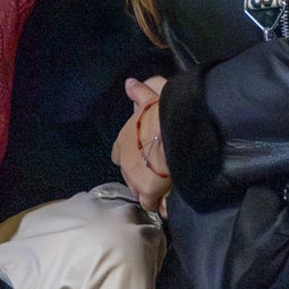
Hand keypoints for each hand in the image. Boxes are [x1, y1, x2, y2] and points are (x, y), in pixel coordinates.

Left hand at [111, 77, 170, 213]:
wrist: (170, 133)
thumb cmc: (160, 115)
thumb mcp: (149, 100)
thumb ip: (138, 93)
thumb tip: (129, 83)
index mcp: (122, 142)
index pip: (118, 154)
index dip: (129, 156)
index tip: (141, 157)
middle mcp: (124, 163)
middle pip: (129, 176)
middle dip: (140, 177)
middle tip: (155, 176)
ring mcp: (134, 180)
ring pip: (138, 192)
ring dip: (148, 192)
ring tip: (162, 192)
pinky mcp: (148, 192)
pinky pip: (152, 204)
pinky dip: (159, 205)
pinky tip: (167, 205)